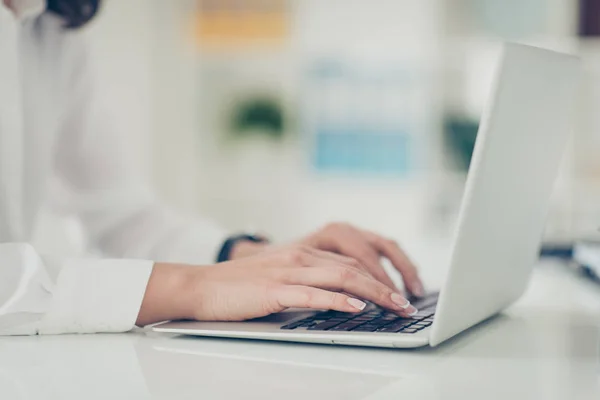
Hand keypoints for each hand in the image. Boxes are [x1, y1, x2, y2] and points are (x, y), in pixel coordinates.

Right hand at [230, 223, 423, 296]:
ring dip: (373, 293)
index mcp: (303, 252)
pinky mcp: (274, 290)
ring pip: (340, 277)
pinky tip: (357, 308)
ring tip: (395, 306)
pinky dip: (338, 301)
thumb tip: (344, 298)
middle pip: (354, 267)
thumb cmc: (240, 286)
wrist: (202, 286)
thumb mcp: (281, 277)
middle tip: (407, 304)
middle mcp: (300, 256)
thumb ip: (309, 281)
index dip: (380, 277)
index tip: (400, 293)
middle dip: (385, 286)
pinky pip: (313, 294)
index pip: (352, 261)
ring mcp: (287, 271)